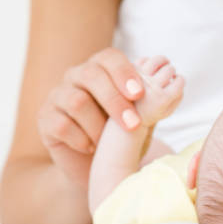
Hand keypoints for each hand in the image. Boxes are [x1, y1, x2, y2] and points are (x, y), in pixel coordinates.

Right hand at [37, 47, 145, 186]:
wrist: (93, 166)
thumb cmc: (120, 137)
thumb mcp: (141, 119)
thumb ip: (153, 102)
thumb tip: (177, 83)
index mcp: (101, 70)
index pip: (110, 57)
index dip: (124, 72)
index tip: (139, 94)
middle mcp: (76, 77)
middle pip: (91, 75)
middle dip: (115, 101)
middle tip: (132, 124)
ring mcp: (57, 96)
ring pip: (76, 101)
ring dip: (98, 125)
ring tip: (108, 143)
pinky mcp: (45, 119)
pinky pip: (61, 124)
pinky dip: (81, 138)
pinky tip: (92, 148)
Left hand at [134, 56, 184, 126]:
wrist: (125, 116)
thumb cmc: (151, 111)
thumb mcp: (168, 110)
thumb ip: (178, 95)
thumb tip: (177, 76)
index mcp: (161, 99)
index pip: (180, 80)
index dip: (180, 80)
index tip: (177, 82)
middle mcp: (150, 87)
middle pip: (170, 69)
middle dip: (172, 71)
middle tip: (169, 76)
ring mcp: (139, 77)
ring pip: (158, 60)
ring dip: (164, 62)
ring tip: (163, 67)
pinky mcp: (129, 71)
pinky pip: (145, 59)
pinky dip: (150, 62)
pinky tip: (151, 69)